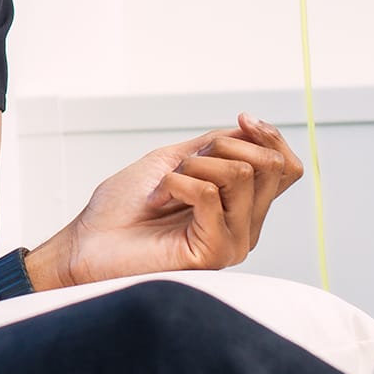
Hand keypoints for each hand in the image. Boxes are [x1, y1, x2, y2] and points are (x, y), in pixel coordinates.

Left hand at [38, 113, 303, 288]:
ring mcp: (233, 241)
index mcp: (241, 205)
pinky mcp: (215, 253)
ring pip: (240, 174)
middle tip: (181, 165)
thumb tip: (251, 129)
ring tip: (163, 188)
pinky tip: (158, 199)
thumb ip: (216, 147)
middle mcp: (246, 226)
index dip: (269, 136)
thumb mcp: (173, 160)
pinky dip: (176, 183)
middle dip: (220, 146)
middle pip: (269, 165)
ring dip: (191, 166)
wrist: (86, 243)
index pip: (287, 168)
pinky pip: (210, 195)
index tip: (242, 119)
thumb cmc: (122, 207)